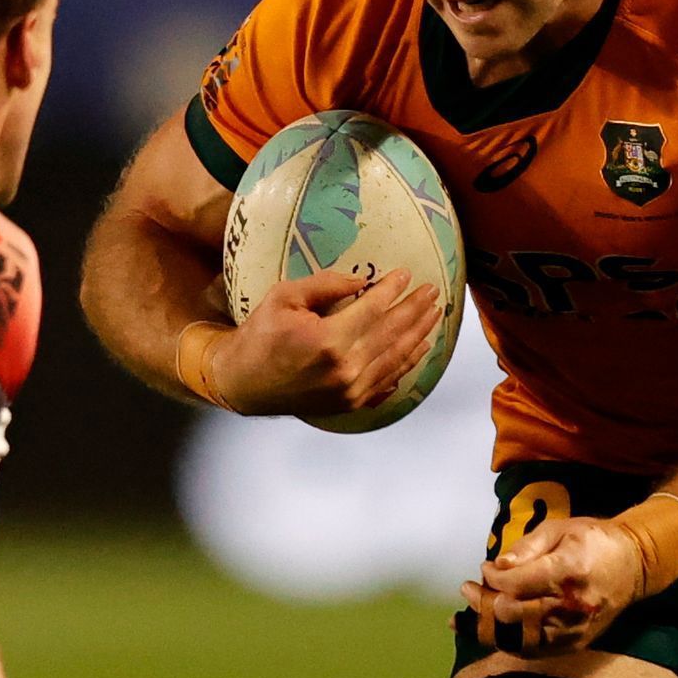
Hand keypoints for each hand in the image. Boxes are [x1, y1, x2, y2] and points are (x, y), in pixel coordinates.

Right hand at [208, 267, 442, 419]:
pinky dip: (406, 364)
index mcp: (328, 340)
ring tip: (434, 315)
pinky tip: (419, 349)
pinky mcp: (351, 404)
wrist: (243, 384)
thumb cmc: (260, 336)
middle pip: (392, 333)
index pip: (372, 309)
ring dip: (418, 335)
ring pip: (396, 359)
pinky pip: (388, 382)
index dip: (392, 289)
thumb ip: (325, 286)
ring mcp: (351, 391)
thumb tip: (362, 281)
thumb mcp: (284, 298)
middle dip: (415, 309)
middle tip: (433, 291)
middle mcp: (346, 369)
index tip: (405, 274)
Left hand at [461, 513, 648, 657]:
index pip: (518, 584)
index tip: (485, 568)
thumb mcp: (560, 529)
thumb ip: (527, 547)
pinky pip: (533, 650)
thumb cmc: (592, 541)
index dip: (494, 579)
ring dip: (490, 627)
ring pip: (519, 638)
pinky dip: (508, 642)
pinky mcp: (575, 643)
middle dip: (484, 603)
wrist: (633, 566)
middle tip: (468, 589)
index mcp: (569, 570)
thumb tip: (497, 567)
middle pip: (514, 614)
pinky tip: (492, 630)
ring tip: (471, 613)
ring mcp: (574, 629)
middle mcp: (573, 605)